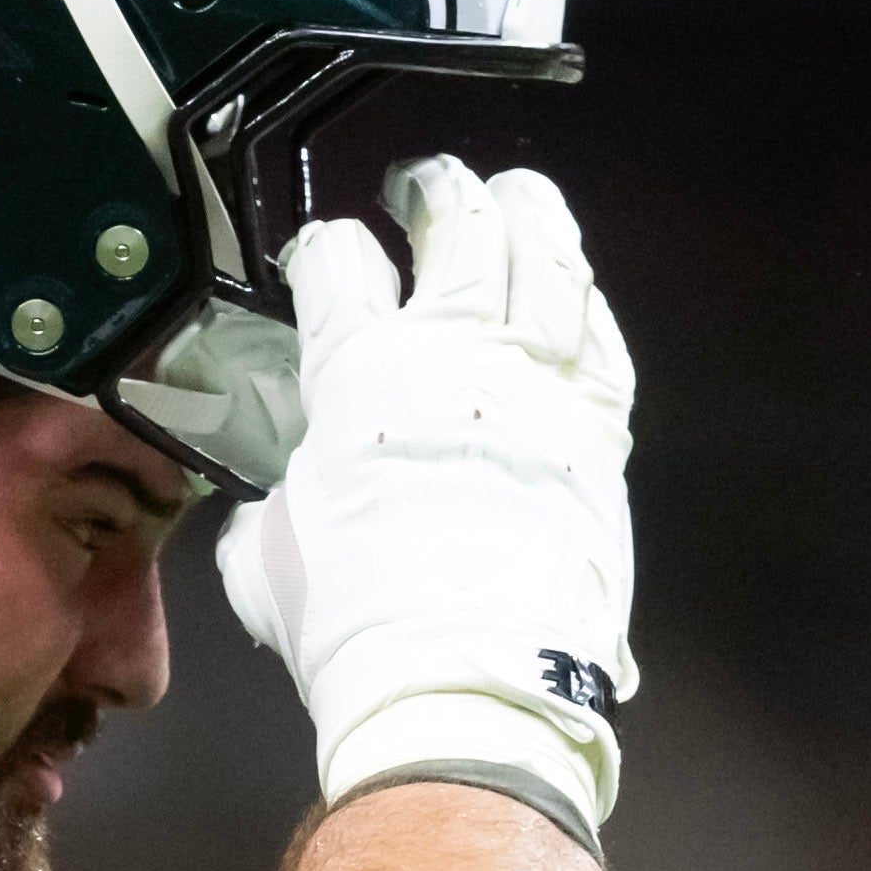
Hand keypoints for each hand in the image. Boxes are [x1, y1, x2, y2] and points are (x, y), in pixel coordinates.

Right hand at [215, 158, 638, 840]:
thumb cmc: (357, 623)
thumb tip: (285, 503)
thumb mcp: (269, 555)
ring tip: (511, 198)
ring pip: (546, 257)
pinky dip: (583, 301)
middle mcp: (456, 352)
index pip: (339, 263)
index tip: (327, 259)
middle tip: (423, 190)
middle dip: (434, 192)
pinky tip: (572, 288)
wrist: (467, 680)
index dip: (327, 250)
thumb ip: (278, 502)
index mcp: (360, 371)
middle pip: (456, 224)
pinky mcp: (600, 428)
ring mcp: (539, 383)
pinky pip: (601, 335)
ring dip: (526, 215)